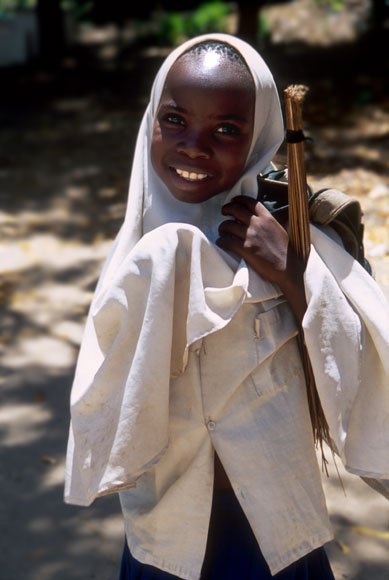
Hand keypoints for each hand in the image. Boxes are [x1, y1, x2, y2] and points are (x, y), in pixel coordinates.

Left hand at [216, 195, 306, 321]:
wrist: (287, 267)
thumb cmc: (286, 252)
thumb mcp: (279, 230)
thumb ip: (268, 223)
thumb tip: (258, 220)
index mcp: (268, 218)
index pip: (250, 202)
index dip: (238, 199)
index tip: (233, 201)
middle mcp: (258, 224)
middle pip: (235, 210)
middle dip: (226, 209)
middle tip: (223, 212)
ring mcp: (250, 236)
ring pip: (227, 225)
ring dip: (222, 228)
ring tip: (222, 231)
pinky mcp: (245, 249)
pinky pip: (226, 241)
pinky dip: (221, 241)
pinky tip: (221, 243)